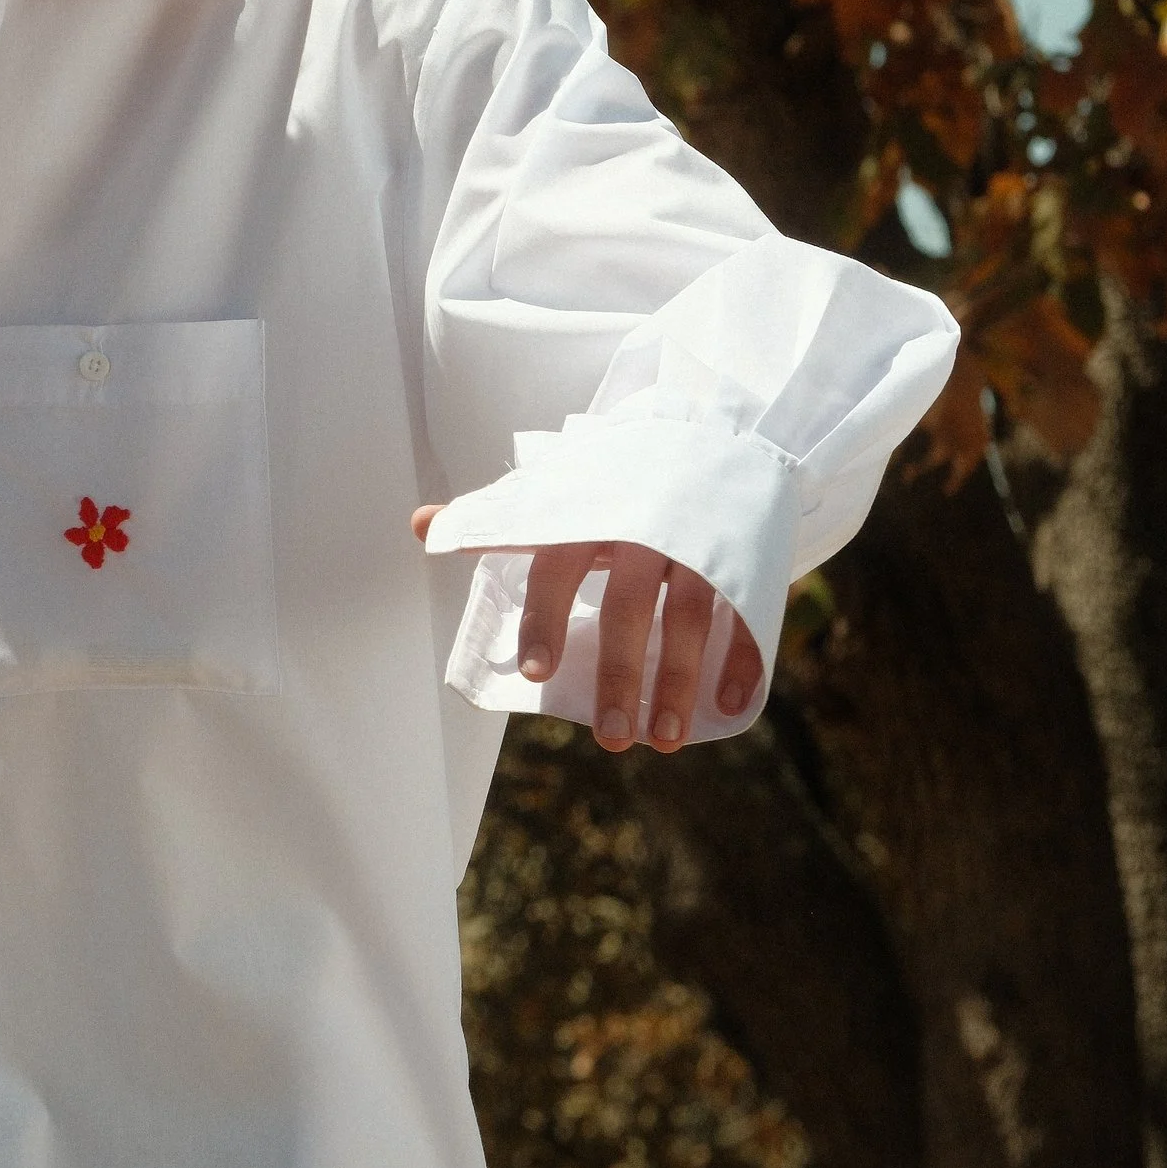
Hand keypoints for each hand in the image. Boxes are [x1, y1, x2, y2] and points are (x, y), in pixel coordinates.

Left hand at [413, 507, 762, 750]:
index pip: (558, 564)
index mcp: (591, 510)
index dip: (546, 617)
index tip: (535, 671)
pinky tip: (729, 708)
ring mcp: (700, 541)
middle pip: (626, 608)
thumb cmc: (620, 475)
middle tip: (611, 740)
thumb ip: (498, 515)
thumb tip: (417, 524)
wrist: (715, 426)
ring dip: (677, 683)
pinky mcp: (747, 556)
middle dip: (618, 676)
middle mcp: (644, 525)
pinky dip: (742, 662)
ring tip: (663, 742)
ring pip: (689, 618)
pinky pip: (749, 614)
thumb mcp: (563, 486)